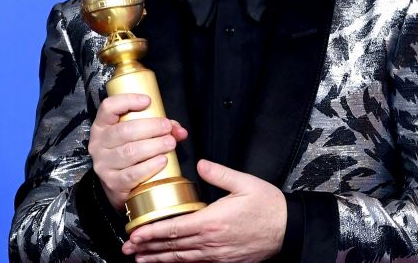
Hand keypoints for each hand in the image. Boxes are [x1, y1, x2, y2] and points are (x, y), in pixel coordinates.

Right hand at [88, 93, 188, 210]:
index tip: (148, 101)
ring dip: (154, 146)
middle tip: (167, 128)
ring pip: (130, 152)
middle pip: (124, 130)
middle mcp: (99, 144)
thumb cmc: (129, 153)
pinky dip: (150, 166)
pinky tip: (162, 160)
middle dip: (151, 127)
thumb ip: (158, 128)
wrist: (116, 185)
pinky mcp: (112, 182)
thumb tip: (180, 130)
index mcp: (102, 126)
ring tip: (170, 143)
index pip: (108, 107)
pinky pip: (132, 174)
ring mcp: (104, 164)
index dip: (128, 101)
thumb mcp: (137, 135)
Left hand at [122, 159, 286, 261]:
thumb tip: (201, 164)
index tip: (134, 234)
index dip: (151, 232)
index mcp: (212, 221)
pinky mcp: (224, 261)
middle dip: (147, 248)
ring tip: (141, 259)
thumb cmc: (269, 207)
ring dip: (159, 259)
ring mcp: (217, 255)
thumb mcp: (245, 183)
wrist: (289, 229)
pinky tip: (169, 262)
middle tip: (128, 248)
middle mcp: (211, 242)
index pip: (174, 229)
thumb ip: (219, 173)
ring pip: (181, 259)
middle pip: (172, 247)